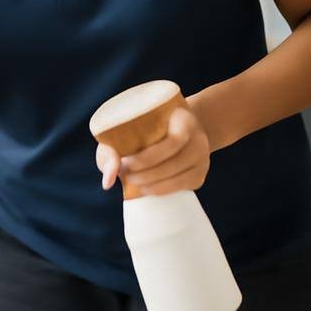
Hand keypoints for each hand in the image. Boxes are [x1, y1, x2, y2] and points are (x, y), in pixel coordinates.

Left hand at [95, 104, 211, 196]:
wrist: (177, 126)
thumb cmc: (146, 126)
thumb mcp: (127, 128)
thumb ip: (110, 151)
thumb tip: (107, 183)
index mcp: (183, 119)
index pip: (173, 142)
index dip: (148, 158)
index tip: (125, 162)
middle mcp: (198, 138)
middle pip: (175, 163)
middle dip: (147, 175)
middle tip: (126, 176)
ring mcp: (202, 157)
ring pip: (181, 178)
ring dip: (154, 186)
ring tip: (134, 183)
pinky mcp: (200, 174)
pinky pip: (184, 186)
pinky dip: (164, 190)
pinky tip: (148, 189)